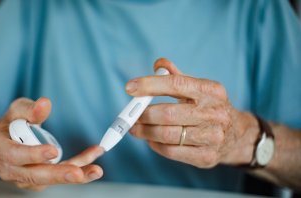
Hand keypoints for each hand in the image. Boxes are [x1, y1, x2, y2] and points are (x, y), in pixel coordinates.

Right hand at [0, 97, 103, 190]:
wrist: (9, 138)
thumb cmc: (13, 123)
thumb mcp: (18, 109)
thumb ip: (30, 108)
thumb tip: (44, 104)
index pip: (14, 155)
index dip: (32, 154)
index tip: (52, 151)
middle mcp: (10, 168)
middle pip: (33, 175)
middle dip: (57, 175)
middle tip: (77, 173)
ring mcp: (25, 177)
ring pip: (50, 180)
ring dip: (74, 175)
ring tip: (94, 170)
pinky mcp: (40, 180)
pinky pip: (60, 175)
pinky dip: (79, 167)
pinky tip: (93, 161)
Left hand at [128, 58, 258, 167]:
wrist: (238, 135)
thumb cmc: (209, 107)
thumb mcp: (199, 88)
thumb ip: (177, 76)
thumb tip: (158, 64)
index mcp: (210, 90)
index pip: (176, 84)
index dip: (150, 85)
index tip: (130, 88)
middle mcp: (213, 113)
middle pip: (167, 114)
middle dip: (143, 115)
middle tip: (131, 116)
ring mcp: (212, 137)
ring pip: (167, 135)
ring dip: (145, 131)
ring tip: (136, 128)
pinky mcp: (206, 157)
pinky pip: (171, 151)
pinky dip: (155, 145)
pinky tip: (151, 139)